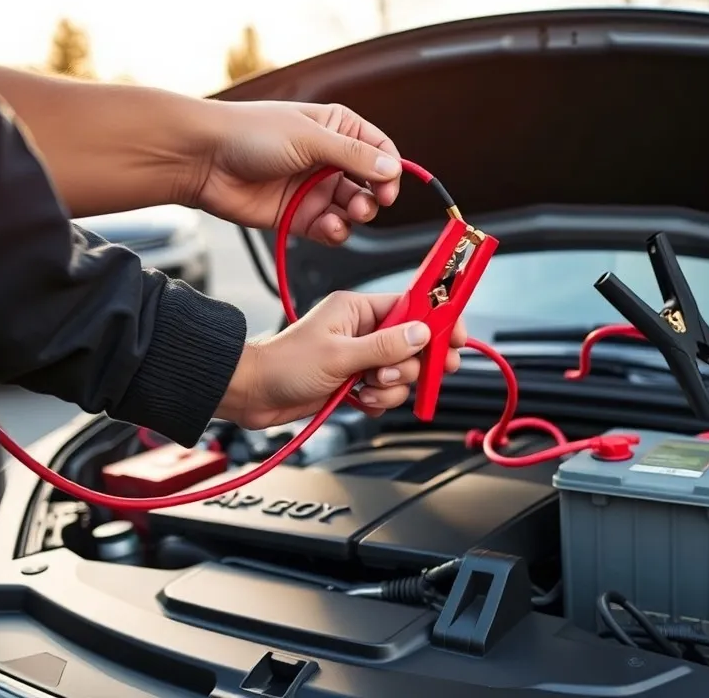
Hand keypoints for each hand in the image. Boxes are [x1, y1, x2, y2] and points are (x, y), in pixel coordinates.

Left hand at [187, 100, 402, 244]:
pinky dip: (336, 232)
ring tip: (346, 215)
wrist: (202, 159)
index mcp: (336, 129)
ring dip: (355, 217)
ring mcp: (314, 188)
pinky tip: (329, 227)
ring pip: (353, 210)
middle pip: (370, 185)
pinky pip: (330, 229)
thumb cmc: (248, 133)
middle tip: (366, 204)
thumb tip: (392, 169)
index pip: (380, 151)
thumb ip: (354, 156)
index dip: (390, 170)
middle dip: (373, 197)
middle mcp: (329, 158)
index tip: (388, 187)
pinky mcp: (299, 214)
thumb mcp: (309, 138)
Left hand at [218, 291, 466, 428]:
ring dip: (389, 389)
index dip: (438, 320)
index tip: (456, 336)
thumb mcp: (339, 355)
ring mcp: (361, 356)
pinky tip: (357, 401)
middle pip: (413, 345)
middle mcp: (363, 330)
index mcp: (359, 309)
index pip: (413, 307)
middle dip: (410, 365)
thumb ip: (384, 346)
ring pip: (402, 374)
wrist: (252, 395)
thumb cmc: (283, 365)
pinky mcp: (356, 381)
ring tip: (364, 390)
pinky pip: (386, 393)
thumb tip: (421, 335)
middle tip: (397, 376)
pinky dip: (377, 401)